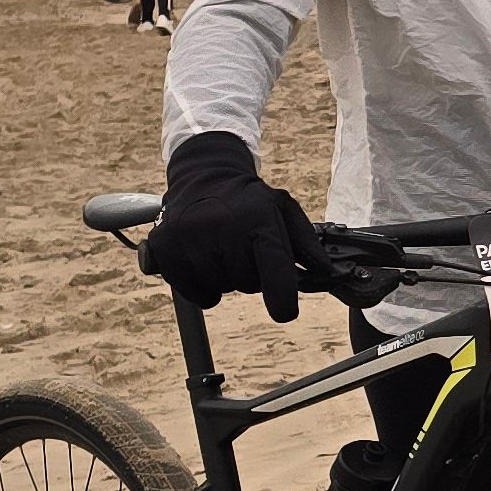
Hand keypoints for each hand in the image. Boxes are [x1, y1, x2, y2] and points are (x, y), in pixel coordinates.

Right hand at [143, 131, 326, 321]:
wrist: (202, 178)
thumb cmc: (248, 201)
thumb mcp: (283, 209)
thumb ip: (307, 244)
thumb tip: (326, 273)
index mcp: (257, 219)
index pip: (273, 266)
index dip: (281, 295)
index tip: (285, 312)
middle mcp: (221, 228)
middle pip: (249, 284)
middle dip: (252, 275)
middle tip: (243, 248)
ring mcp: (189, 240)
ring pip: (222, 290)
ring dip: (226, 278)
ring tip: (221, 247)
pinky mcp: (164, 252)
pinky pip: (195, 294)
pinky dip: (202, 286)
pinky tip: (202, 258)